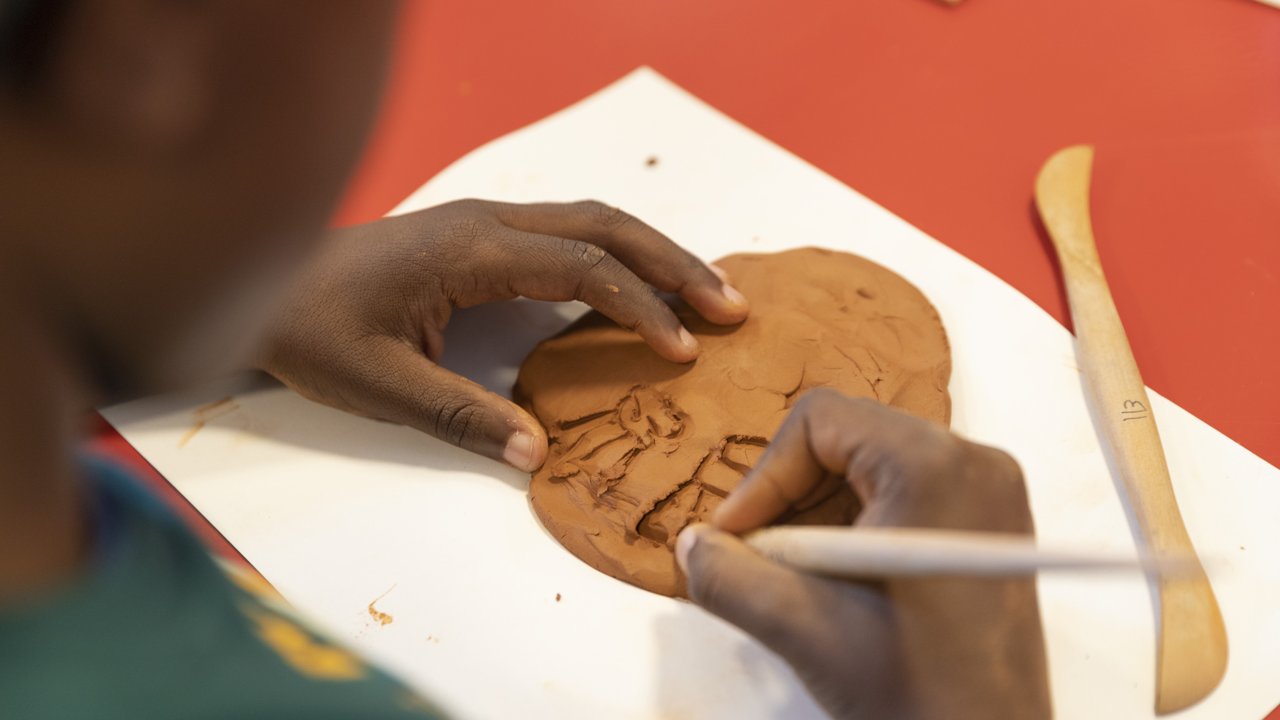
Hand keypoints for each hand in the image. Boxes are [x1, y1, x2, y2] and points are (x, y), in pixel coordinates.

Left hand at [257, 199, 748, 470]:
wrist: (259, 284)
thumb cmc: (312, 330)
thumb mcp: (381, 386)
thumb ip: (462, 418)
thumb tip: (540, 456)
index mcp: (469, 248)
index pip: (581, 266)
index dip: (639, 306)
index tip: (681, 350)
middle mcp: (487, 220)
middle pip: (605, 225)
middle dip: (673, 263)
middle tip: (731, 306)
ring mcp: (485, 221)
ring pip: (592, 221)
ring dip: (653, 253)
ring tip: (707, 294)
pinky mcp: (481, 235)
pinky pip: (568, 234)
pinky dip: (618, 255)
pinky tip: (641, 286)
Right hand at [676, 390, 1051, 719]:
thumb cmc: (919, 695)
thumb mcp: (803, 628)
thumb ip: (728, 575)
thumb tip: (690, 545)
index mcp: (934, 467)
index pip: (821, 421)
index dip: (765, 476)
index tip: (737, 536)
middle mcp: (973, 463)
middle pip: (847, 441)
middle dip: (790, 499)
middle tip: (760, 562)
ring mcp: (990, 496)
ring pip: (870, 471)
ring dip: (818, 521)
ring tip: (799, 584)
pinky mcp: (988, 530)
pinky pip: (904, 500)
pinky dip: (854, 533)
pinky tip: (836, 589)